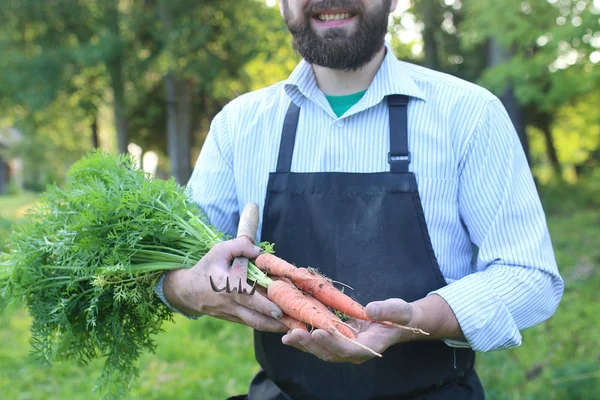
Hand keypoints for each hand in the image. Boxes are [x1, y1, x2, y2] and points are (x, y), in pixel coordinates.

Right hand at [163, 237, 286, 332]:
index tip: (279, 310)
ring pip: (255, 324)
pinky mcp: (234, 319)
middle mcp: (230, 304)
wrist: (187, 291)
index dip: (263, 305)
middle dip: (275, 322)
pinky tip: (283, 322)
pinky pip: (252, 323)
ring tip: (294, 326)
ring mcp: (232, 314)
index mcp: (227, 286)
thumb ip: (239, 246)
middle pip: (255, 318)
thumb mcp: (219, 251)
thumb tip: (259, 251)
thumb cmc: (207, 268)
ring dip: (274, 327)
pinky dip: (267, 323)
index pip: (247, 297)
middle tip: (294, 321)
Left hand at [282, 299, 417, 363]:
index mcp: (369, 347)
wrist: (397, 322)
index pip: (348, 349)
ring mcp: (345, 348)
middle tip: (293, 334)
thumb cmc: (399, 316)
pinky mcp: (338, 341)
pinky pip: (320, 342)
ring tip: (287, 336)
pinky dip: (305, 338)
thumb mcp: (398, 310)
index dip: (332, 342)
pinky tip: (291, 331)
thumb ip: (387, 311)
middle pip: (330, 353)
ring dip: (304, 343)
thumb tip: (372, 309)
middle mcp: (354, 352)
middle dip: (311, 344)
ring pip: (321, 350)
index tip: (318, 332)